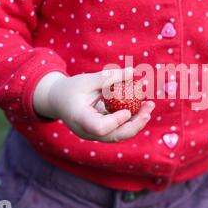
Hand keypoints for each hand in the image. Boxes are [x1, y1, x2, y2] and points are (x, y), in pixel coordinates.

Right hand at [33, 68, 154, 142]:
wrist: (57, 102)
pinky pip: (119, 129)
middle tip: (150, 106)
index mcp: (80, 118)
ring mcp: (95, 135)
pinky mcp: (101, 133)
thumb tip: (133, 71)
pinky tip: (142, 106)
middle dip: (136, 123)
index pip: (100, 128)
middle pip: (115, 135)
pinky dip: (132, 119)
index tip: (127, 110)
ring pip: (120, 134)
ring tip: (150, 105)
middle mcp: (88, 131)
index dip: (116, 121)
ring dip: (137, 121)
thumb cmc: (71, 88)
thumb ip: (108, 77)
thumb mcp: (86, 80)